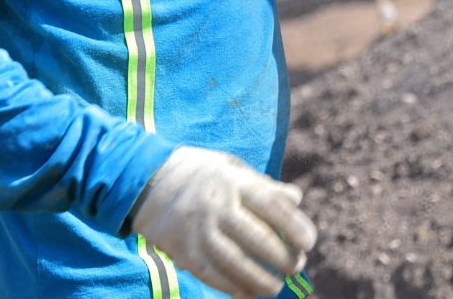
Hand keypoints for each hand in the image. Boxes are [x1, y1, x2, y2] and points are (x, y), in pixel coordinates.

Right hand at [132, 147, 315, 298]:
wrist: (144, 179)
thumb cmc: (196, 172)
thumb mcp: (228, 166)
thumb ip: (262, 184)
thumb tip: (296, 199)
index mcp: (232, 181)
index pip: (273, 207)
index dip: (296, 228)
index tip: (309, 242)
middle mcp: (216, 206)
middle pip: (259, 240)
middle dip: (284, 259)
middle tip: (296, 265)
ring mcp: (198, 230)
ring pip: (238, 264)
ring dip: (262, 281)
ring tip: (275, 287)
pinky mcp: (183, 250)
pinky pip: (213, 276)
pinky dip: (233, 287)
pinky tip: (247, 293)